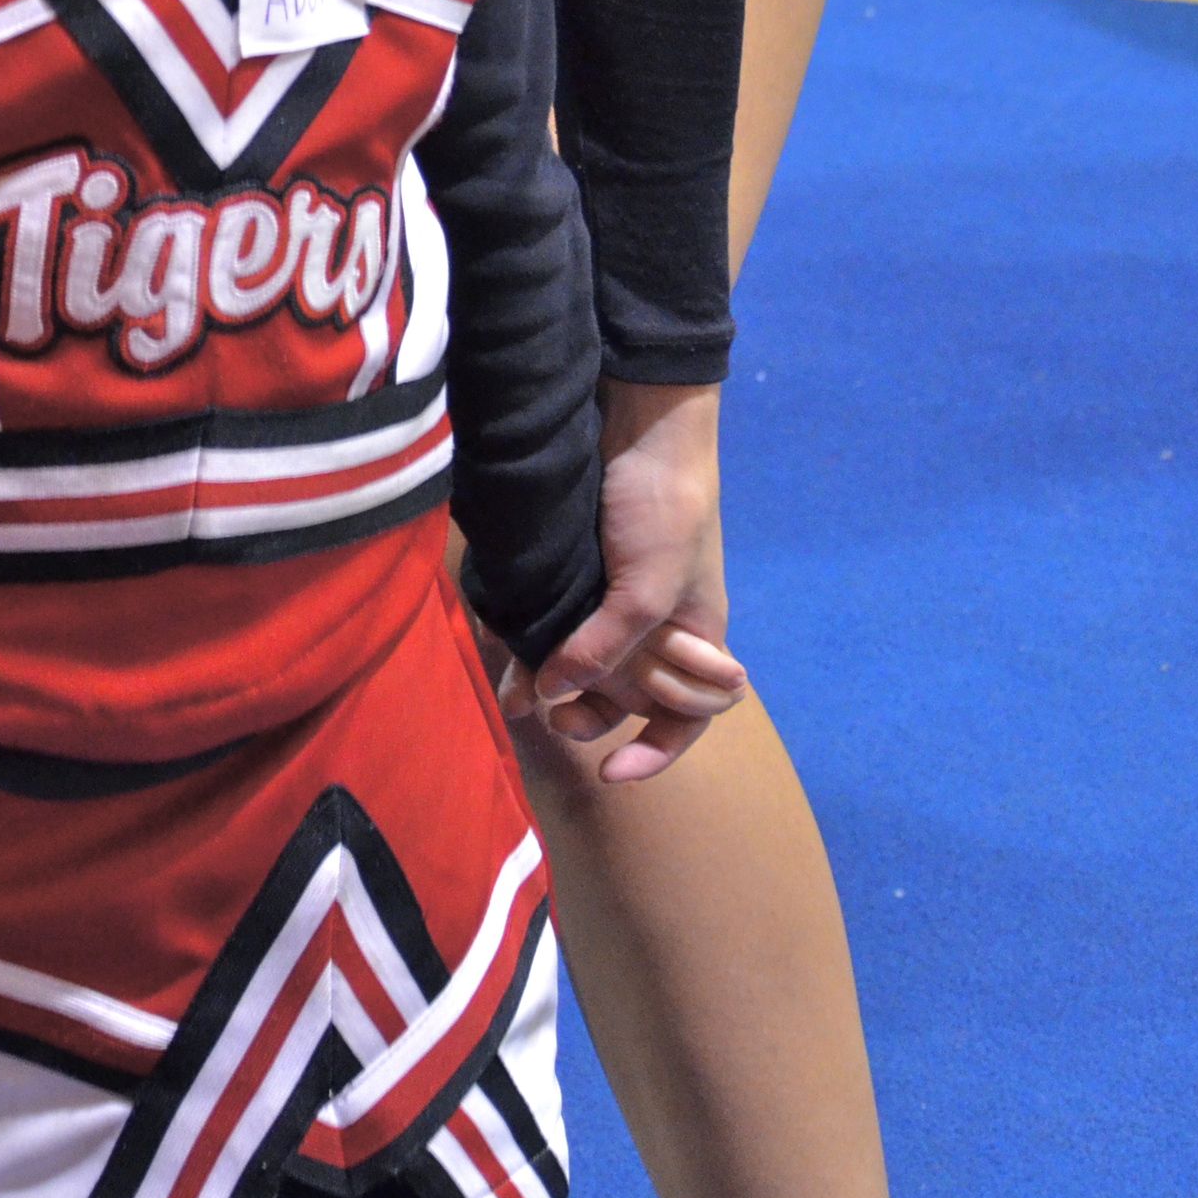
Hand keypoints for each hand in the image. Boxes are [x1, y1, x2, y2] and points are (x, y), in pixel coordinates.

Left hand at [505, 381, 745, 781]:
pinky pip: (557, 620)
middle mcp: (655, 626)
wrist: (639, 425)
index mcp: (695, 639)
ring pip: (582, 660)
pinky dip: (534, 637)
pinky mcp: (580, 570)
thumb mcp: (645, 592)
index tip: (609, 772)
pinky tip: (502, 640)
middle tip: (542, 714)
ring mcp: (615, 597)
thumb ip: (605, 650)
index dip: (654, 752)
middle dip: (584, 714)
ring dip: (548, 678)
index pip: (686, 718)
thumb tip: (552, 698)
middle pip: (622, 696)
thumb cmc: (666, 514)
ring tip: (510, 688)